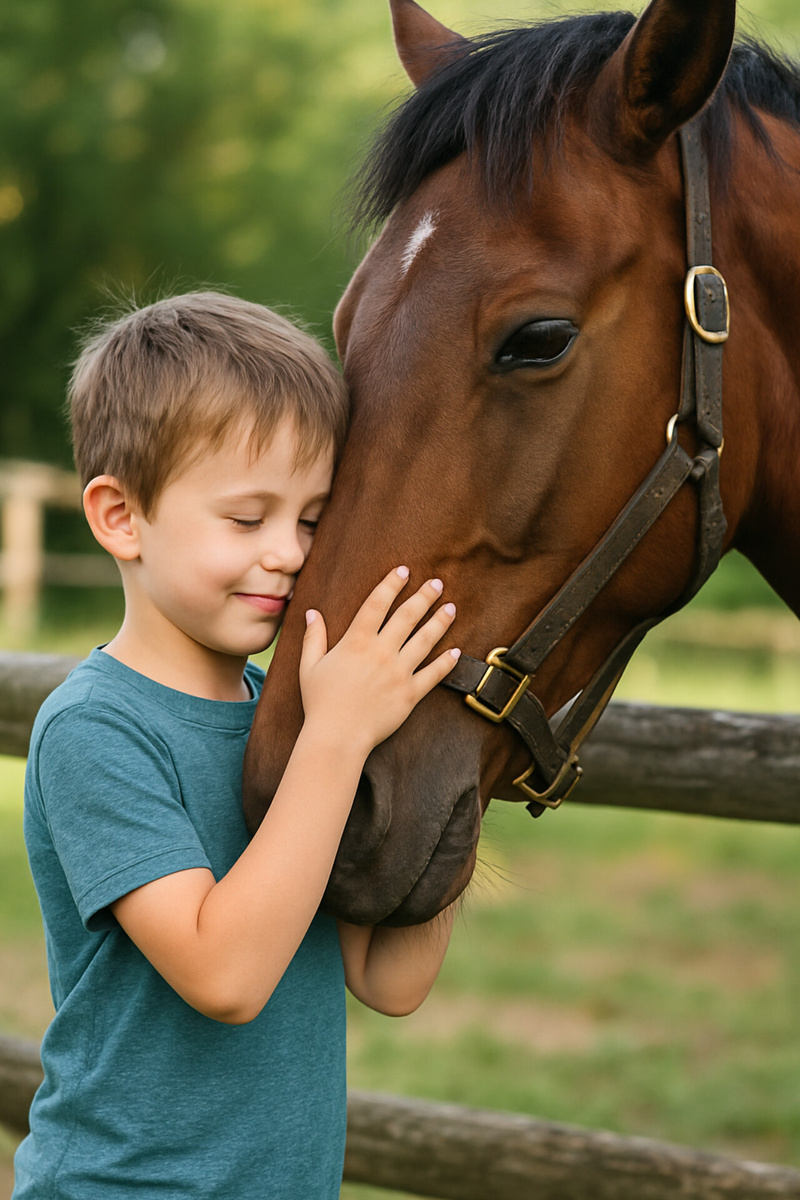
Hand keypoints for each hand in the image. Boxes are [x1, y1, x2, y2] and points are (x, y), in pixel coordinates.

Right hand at [298, 566, 458, 755]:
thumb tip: (312, 613)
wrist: (337, 737)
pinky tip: (456, 651)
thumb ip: (313, 637)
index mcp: (356, 642)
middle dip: (424, 596)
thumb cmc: (320, 702)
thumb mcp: (309, 666)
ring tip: (451, 608)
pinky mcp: (410, 694)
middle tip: (437, 583)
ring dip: (440, 622)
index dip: (391, 584)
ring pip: (425, 640)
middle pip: (408, 616)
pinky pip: (433, 674)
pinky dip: (446, 662)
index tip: (404, 570)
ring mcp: (399, 672)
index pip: (377, 603)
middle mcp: (381, 652)